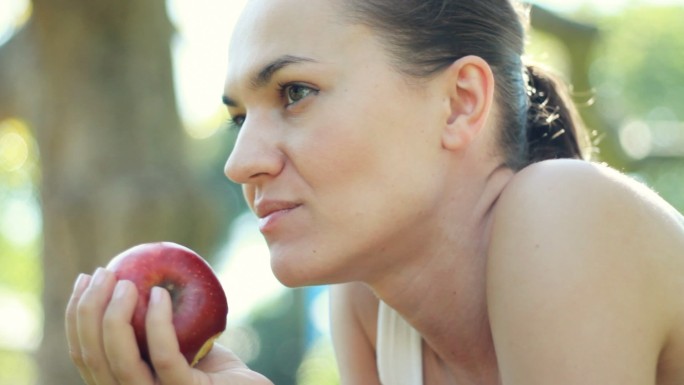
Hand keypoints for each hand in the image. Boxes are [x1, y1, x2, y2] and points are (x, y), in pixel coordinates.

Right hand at [65, 268, 272, 384]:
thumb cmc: (212, 365)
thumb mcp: (174, 340)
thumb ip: (149, 322)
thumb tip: (127, 277)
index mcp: (120, 384)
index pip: (85, 355)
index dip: (76, 316)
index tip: (84, 279)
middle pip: (94, 358)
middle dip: (89, 310)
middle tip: (104, 273)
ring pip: (121, 361)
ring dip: (115, 316)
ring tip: (126, 282)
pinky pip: (165, 357)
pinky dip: (158, 323)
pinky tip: (160, 294)